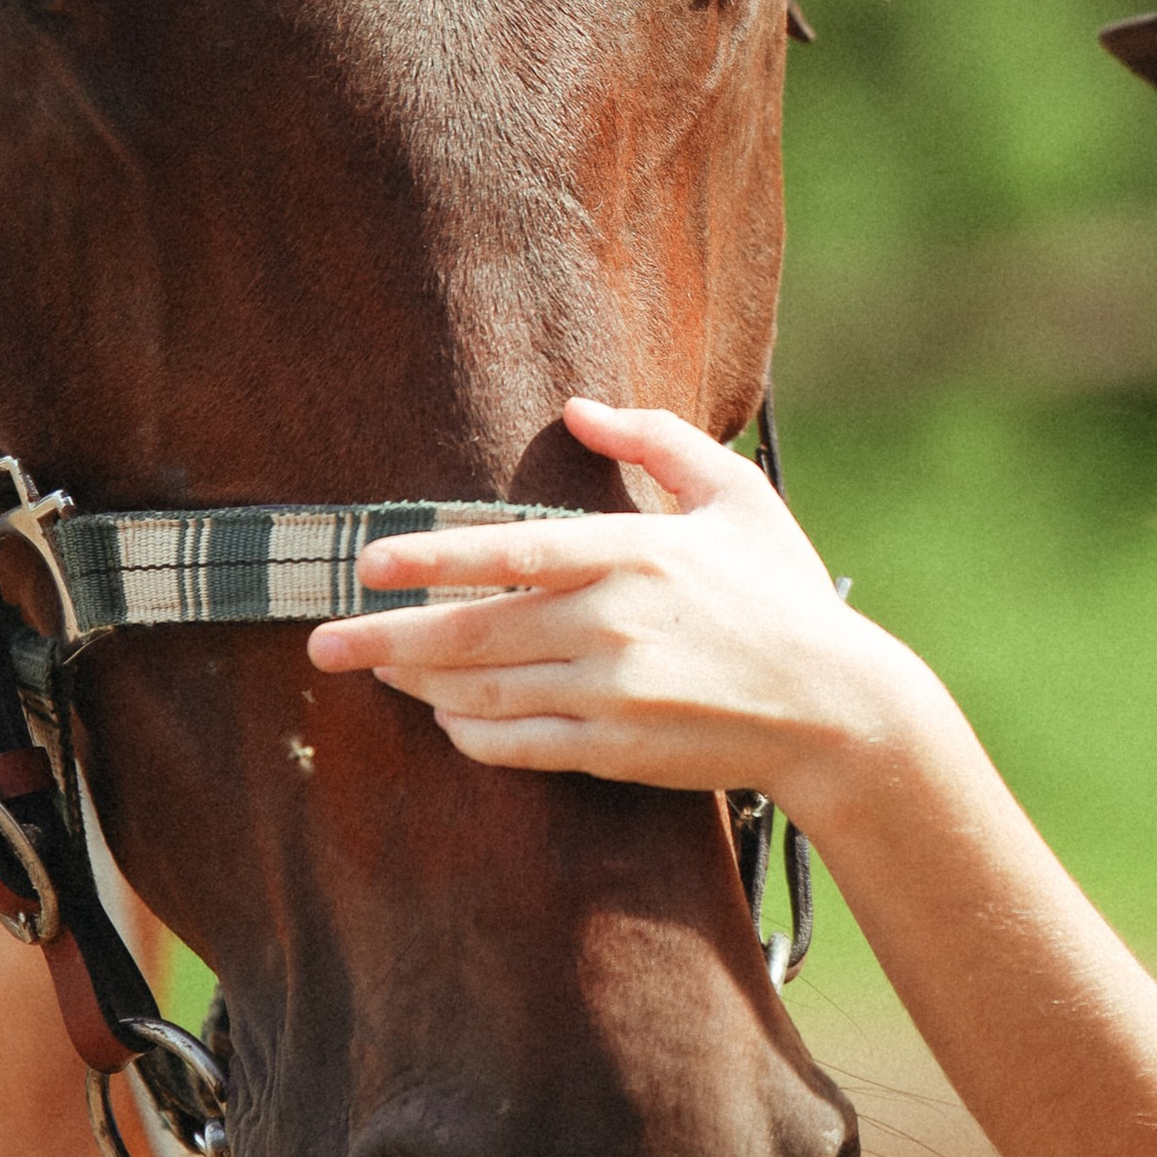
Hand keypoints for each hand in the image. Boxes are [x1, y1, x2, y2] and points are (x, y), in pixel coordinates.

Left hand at [302, 396, 951, 837]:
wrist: (836, 709)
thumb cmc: (784, 594)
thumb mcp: (734, 496)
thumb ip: (655, 440)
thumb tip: (578, 406)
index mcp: (633, 553)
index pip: (506, 551)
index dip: (428, 556)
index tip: (366, 563)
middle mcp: (611, 624)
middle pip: (470, 632)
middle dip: (385, 638)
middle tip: (320, 641)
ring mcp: (609, 693)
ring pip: (482, 691)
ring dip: (418, 685)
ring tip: (374, 672)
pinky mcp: (614, 750)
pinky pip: (517, 745)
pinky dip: (471, 734)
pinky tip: (449, 719)